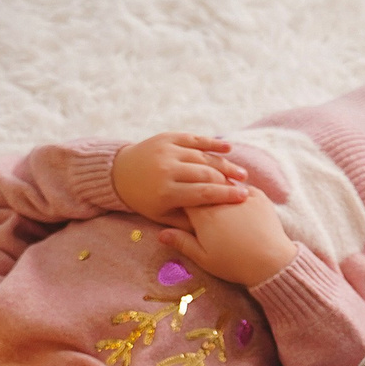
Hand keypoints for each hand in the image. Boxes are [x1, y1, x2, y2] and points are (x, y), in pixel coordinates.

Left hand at [112, 132, 248, 227]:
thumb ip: (186, 222)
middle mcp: (166, 169)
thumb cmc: (145, 201)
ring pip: (203, 156)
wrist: (119, 173)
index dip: (226, 195)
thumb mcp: (162, 217)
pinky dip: (212, 143)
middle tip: (245, 186)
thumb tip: (213, 228)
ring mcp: (167, 151)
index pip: (203, 193)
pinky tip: (229, 148)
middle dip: (228, 180)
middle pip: (206, 174)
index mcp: (165, 192)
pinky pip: (194, 139)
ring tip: (240, 173)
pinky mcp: (167, 138)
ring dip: (224, 164)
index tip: (244, 198)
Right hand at [155, 190, 295, 287]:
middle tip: (201, 201)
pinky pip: (243, 188)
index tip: (182, 204)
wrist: (271, 262)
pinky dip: (238, 193)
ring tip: (219, 201)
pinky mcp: (258, 196)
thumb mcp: (204, 258)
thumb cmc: (235, 264)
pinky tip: (236, 201)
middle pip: (203, 187)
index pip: (185, 198)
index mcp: (203, 215)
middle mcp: (220, 200)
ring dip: (219, 189)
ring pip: (223, 184)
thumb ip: (182, 243)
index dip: (183, 200)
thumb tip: (161, 234)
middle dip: (200, 192)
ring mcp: (240, 196)